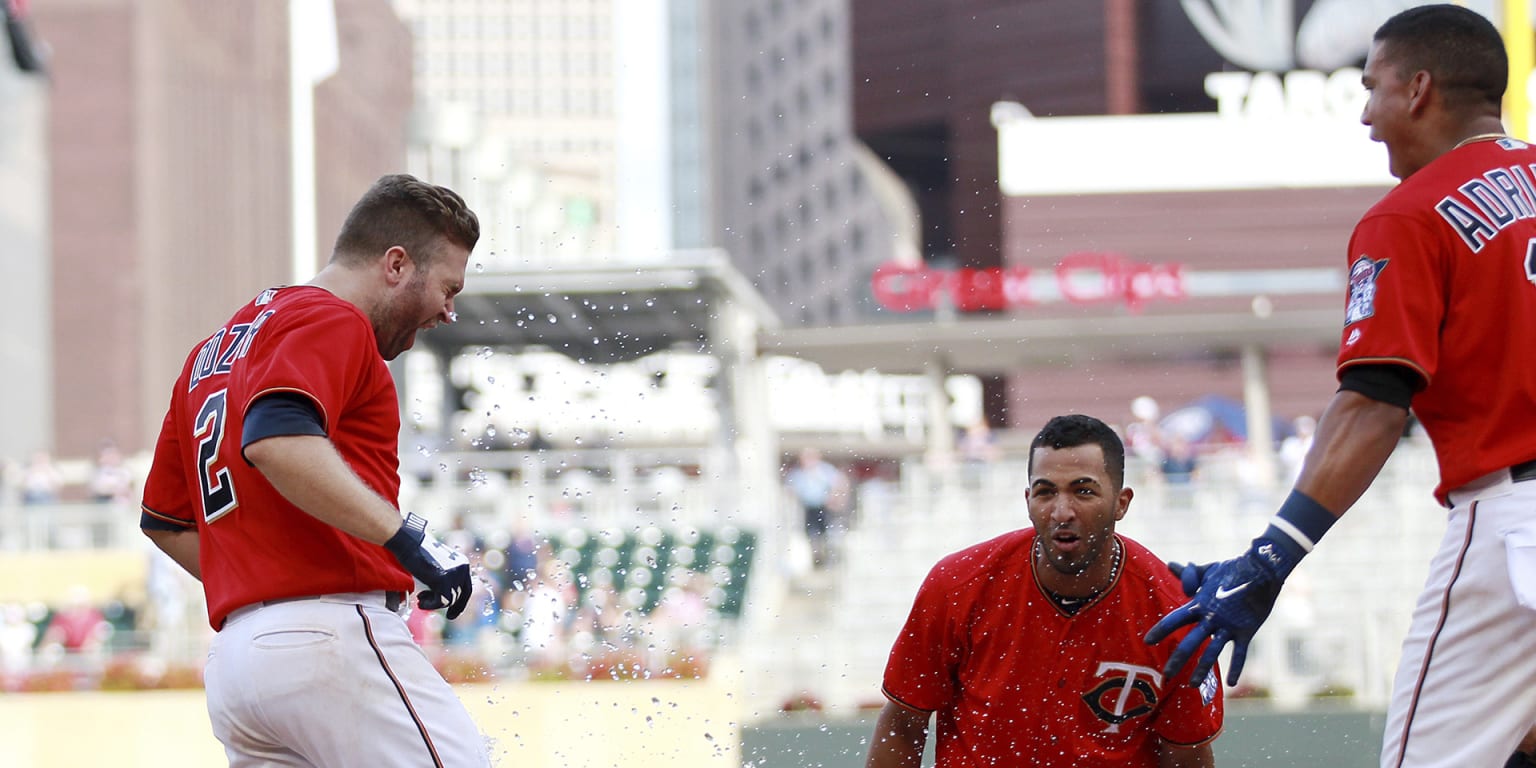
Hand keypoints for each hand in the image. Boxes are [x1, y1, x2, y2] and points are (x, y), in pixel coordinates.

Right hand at [384, 513, 471, 619]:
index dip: (460, 604)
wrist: (408, 543)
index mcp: (463, 564)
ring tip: (420, 598)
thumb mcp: (437, 567)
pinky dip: (429, 605)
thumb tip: (447, 601)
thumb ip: (444, 580)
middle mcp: (463, 568)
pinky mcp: (444, 580)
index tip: (451, 615)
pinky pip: (441, 602)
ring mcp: (454, 574)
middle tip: (439, 613)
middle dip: (448, 606)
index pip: (467, 589)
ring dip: (433, 603)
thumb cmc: (418, 554)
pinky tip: (420, 600)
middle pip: (460, 597)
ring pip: (449, 600)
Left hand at [1143, 547, 1286, 686]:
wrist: (1261, 570)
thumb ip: (1189, 574)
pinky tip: (1232, 684)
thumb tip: (1170, 565)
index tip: (1147, 641)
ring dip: (1201, 670)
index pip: (1174, 619)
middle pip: (1190, 642)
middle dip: (1177, 660)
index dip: (1160, 630)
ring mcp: (1229, 626)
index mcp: (1199, 603)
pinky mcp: (1246, 631)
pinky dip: (1236, 668)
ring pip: (1212, 653)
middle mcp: (1211, 618)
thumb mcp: (1208, 570)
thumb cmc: (1232, 569)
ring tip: (1192, 685)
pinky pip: (1240, 654)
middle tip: (1166, 675)